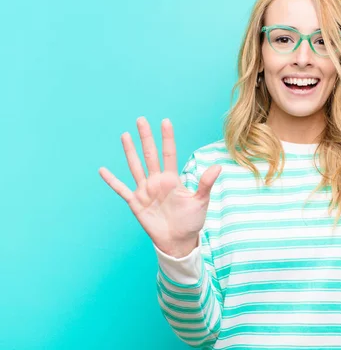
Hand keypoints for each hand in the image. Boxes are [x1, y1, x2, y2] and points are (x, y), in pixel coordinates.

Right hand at [98, 117, 221, 257]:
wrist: (179, 241)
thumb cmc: (191, 221)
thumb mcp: (201, 201)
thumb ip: (205, 184)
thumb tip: (218, 167)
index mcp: (172, 179)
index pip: (169, 153)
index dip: (167, 138)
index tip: (165, 121)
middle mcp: (157, 181)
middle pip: (150, 155)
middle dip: (146, 137)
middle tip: (141, 119)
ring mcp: (145, 191)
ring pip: (135, 167)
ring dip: (130, 152)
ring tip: (125, 135)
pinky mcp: (136, 203)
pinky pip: (121, 190)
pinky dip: (112, 181)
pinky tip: (102, 170)